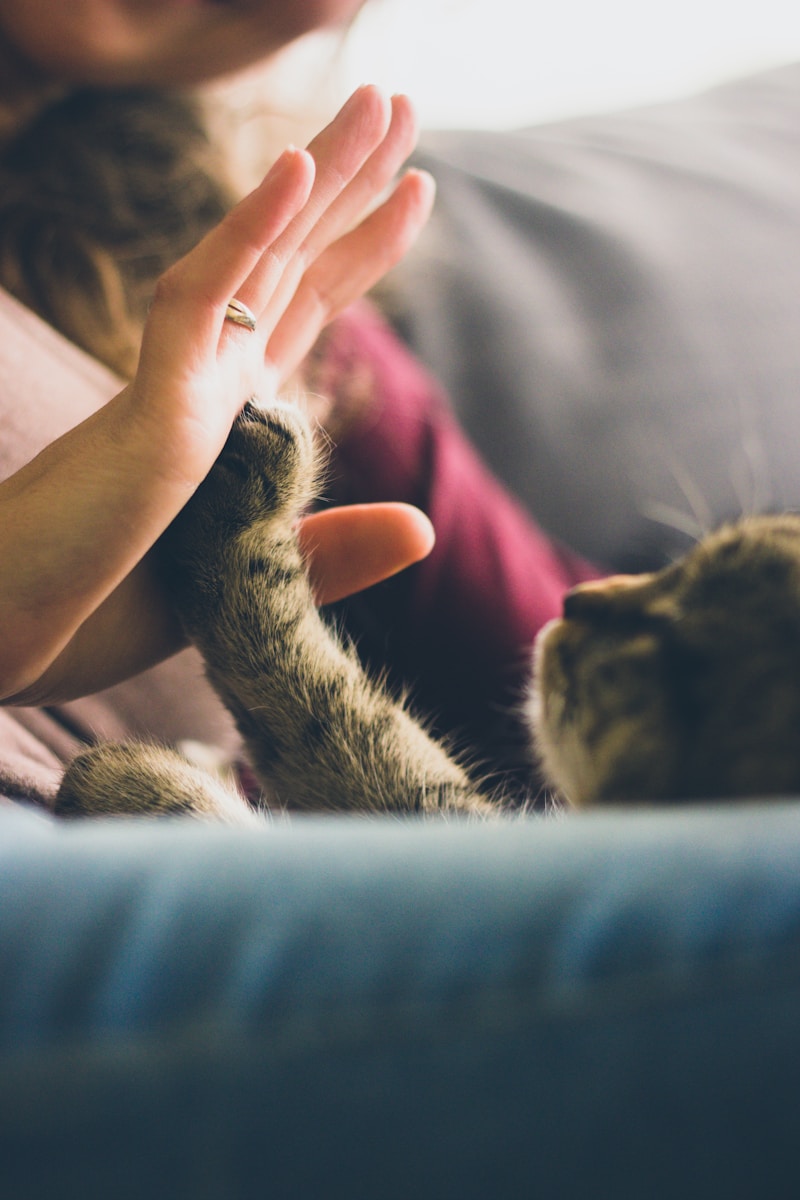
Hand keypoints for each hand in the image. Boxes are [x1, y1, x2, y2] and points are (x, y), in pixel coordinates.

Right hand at [0, 87, 435, 702]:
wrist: (9, 637)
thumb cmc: (105, 609)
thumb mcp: (251, 583)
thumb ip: (333, 550)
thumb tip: (425, 527)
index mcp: (228, 417)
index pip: (303, 308)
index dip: (358, 244)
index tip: (413, 190)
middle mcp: (206, 384)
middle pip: (292, 261)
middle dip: (350, 181)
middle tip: (401, 103)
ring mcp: (178, 386)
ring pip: (258, 258)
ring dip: (320, 176)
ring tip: (384, 101)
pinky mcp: (150, 408)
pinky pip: (199, 302)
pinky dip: (247, 233)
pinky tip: (297, 168)